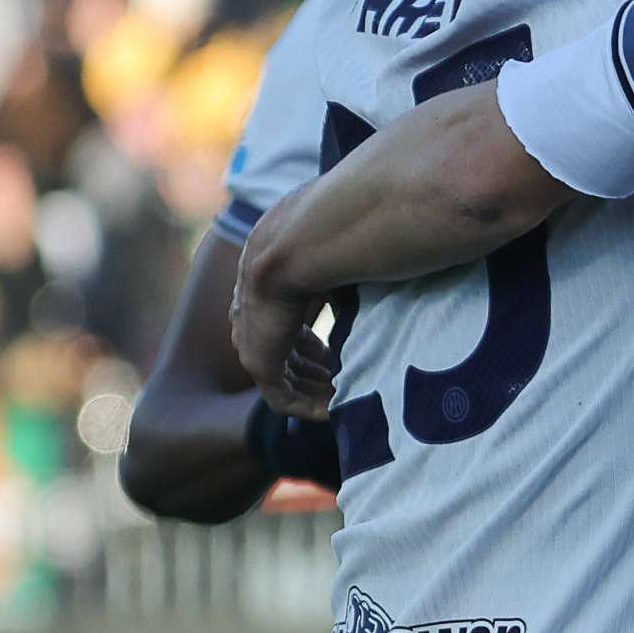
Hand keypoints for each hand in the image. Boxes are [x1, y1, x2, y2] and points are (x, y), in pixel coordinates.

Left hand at [229, 192, 335, 417]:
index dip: (313, 334)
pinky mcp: (257, 355)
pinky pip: (278, 394)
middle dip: (311, 364)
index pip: (283, 308)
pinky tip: (338, 409)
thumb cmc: (357, 223)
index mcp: (271, 258)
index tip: (345, 347)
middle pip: (277, 340)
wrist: (322, 232)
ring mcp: (251, 324)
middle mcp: (253, 290)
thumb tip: (381, 268)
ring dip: (312, 387)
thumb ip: (351, 265)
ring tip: (347, 398)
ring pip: (277, 370)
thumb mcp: (349, 244)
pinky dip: (307, 405)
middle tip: (346, 378)